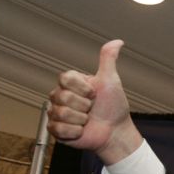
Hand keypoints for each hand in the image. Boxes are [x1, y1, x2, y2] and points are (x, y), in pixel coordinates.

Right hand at [47, 40, 142, 163]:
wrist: (115, 131)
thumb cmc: (113, 106)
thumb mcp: (111, 80)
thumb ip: (108, 59)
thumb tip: (118, 41)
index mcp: (71, 83)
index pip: (65, 79)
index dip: (83, 88)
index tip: (94, 93)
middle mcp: (60, 96)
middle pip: (62, 96)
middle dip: (84, 105)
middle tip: (92, 109)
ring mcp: (56, 112)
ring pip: (61, 113)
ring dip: (80, 119)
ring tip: (87, 120)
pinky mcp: (56, 130)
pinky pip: (59, 128)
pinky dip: (75, 131)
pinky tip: (82, 130)